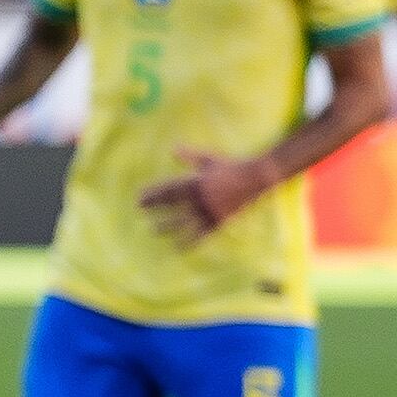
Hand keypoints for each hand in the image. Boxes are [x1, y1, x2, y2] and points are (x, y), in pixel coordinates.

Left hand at [139, 147, 270, 241]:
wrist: (257, 177)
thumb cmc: (232, 166)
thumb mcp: (209, 160)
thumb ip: (190, 156)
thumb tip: (172, 148)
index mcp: (197, 182)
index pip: (169, 190)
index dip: (154, 195)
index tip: (139, 199)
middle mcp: (201, 198)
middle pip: (173, 204)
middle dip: (156, 206)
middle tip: (140, 210)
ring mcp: (211, 210)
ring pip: (185, 221)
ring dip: (168, 227)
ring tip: (153, 231)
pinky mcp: (220, 220)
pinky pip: (202, 233)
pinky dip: (190, 241)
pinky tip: (179, 248)